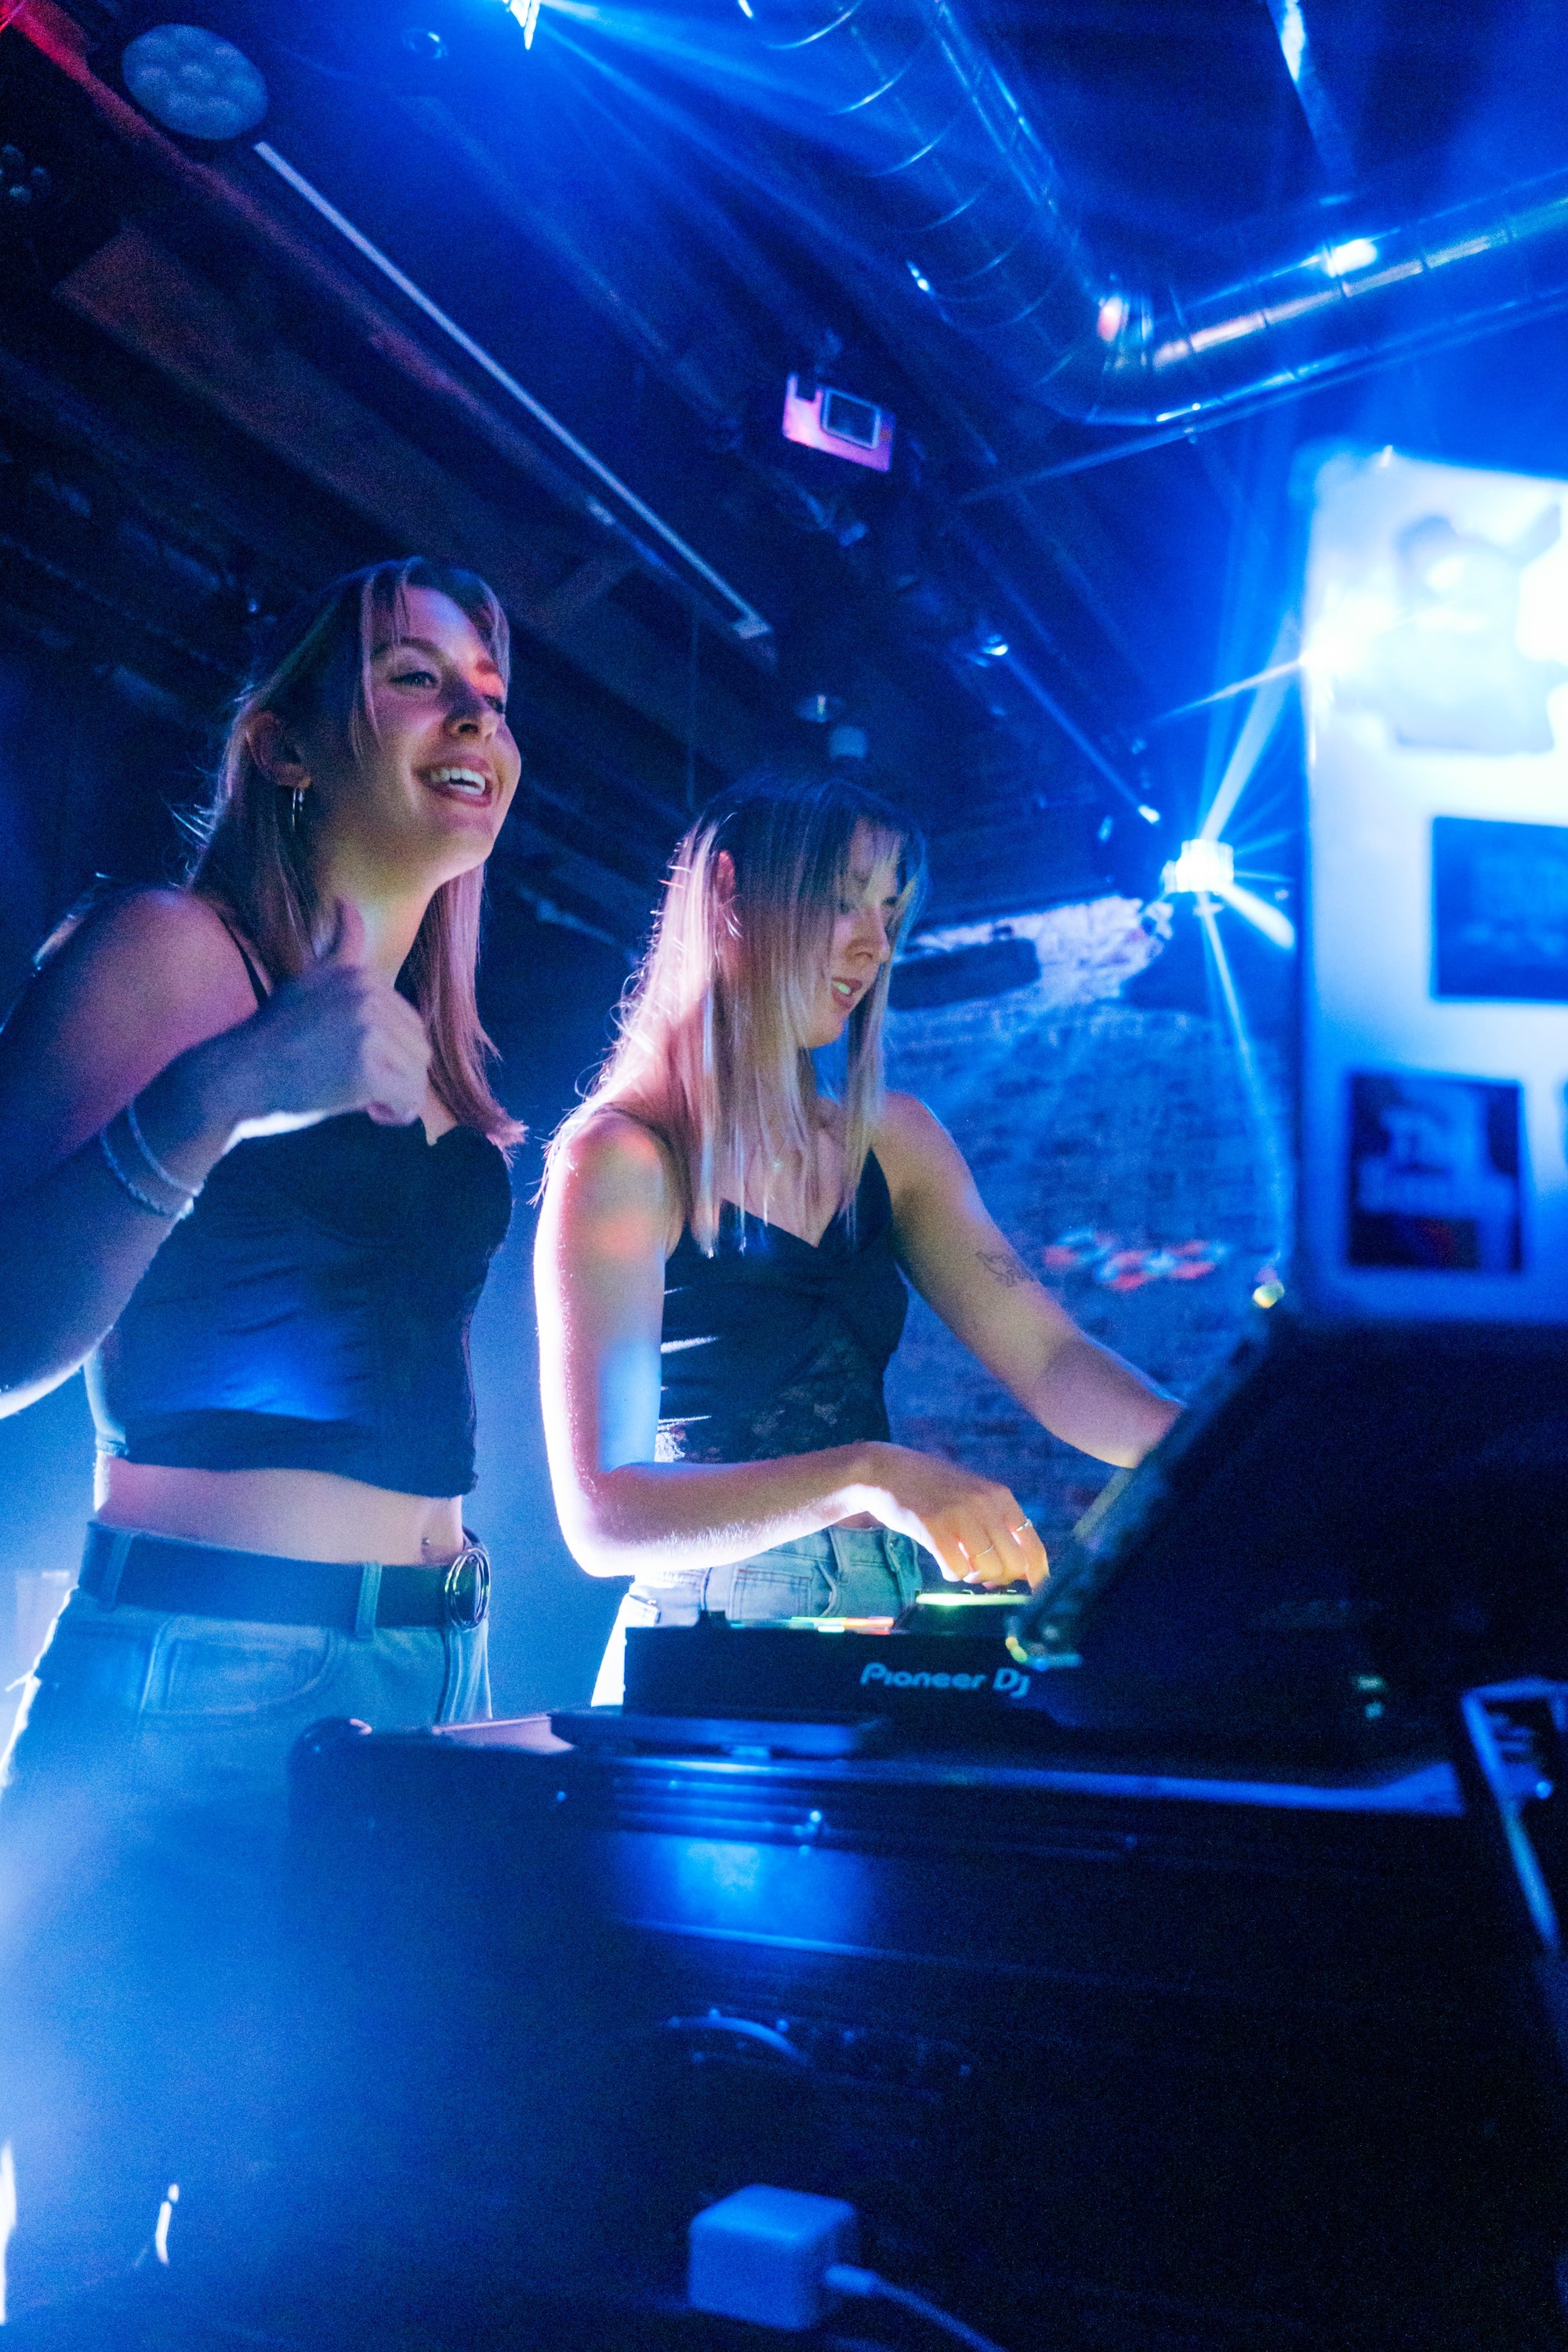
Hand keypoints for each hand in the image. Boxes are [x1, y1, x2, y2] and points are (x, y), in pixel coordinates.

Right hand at [218, 901, 430, 1138]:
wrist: (234, 1077)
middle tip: (355, 1084)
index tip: (352, 1061)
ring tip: (361, 1099)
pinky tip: (371, 1112)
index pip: (409, 1023)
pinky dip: (397, 1114)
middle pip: (419, 1048)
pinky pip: (410, 1100)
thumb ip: (340, 948)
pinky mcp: (366, 1071)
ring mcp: (367, 1031)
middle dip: (396, 1073)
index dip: (389, 1051)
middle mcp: (366, 995)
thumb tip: (347, 901)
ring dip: (397, 1096)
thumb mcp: (308, 980)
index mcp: (358, 976)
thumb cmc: (271, 1038)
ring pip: (418, 1075)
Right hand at [854, 1443, 1048, 1588]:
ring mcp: (959, 1513)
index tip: (1034, 1590)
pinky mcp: (933, 1526)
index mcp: (1001, 1496)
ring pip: (987, 1570)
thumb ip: (996, 1529)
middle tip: (980, 1573)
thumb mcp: (974, 1497)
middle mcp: (985, 1503)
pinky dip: (952, 1573)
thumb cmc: (934, 1490)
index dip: (1037, 1574)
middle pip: (1012, 1564)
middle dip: (999, 1578)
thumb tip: (1015, 1575)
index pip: (1032, 1545)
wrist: (888, 1470)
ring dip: (973, 1576)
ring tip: (960, 1563)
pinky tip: (943, 1560)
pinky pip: (956, 1570)